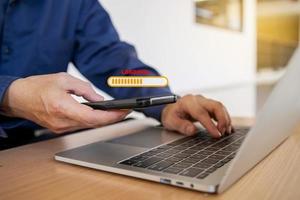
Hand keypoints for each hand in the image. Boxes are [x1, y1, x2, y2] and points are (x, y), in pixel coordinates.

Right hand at [1, 73, 129, 132]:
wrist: (19, 98)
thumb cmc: (38, 87)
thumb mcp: (63, 79)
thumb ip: (85, 89)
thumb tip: (100, 101)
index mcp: (63, 107)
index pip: (93, 118)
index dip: (112, 116)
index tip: (125, 111)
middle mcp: (63, 122)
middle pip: (94, 124)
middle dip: (113, 118)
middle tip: (126, 110)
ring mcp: (61, 128)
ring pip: (89, 126)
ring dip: (104, 120)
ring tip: (118, 111)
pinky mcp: (61, 128)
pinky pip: (82, 125)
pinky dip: (94, 120)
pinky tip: (101, 115)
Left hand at [161, 95, 232, 137]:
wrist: (171, 109)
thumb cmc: (171, 115)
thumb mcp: (170, 122)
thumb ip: (181, 126)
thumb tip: (192, 130)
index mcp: (187, 102)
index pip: (202, 113)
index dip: (210, 124)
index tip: (217, 135)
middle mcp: (198, 99)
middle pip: (215, 106)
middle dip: (222, 119)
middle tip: (223, 133)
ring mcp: (204, 101)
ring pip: (220, 107)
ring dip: (225, 120)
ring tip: (226, 133)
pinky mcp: (208, 106)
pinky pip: (220, 110)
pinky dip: (225, 119)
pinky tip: (228, 128)